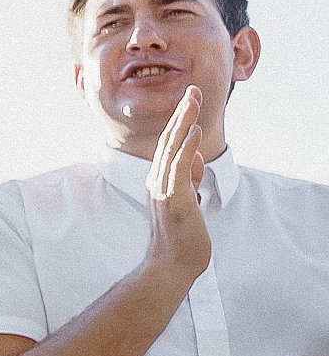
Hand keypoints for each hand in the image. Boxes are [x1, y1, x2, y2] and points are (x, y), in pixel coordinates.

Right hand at [143, 85, 211, 283]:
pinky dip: (186, 148)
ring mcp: (163, 190)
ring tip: (192, 101)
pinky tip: (193, 132)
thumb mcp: (189, 203)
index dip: (180, 122)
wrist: (171, 265)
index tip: (189, 101)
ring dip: (183, 123)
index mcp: (159, 182)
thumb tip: (197, 163)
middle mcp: (157, 182)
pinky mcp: (174, 199)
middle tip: (192, 90)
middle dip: (182, 114)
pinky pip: (180, 168)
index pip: (170, 146)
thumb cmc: (180, 238)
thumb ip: (190, 181)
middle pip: (169, 141)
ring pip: (173, 149)